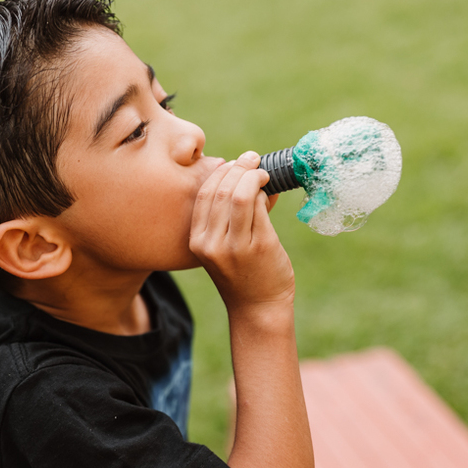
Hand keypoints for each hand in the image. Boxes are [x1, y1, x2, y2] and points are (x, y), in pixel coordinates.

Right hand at [190, 151, 293, 313]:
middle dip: (239, 168)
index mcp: (197, 241)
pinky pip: (260, 207)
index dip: (220, 173)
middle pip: (221, 191)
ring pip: (241, 195)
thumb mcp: (222, 247)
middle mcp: (212, 243)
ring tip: (263, 172)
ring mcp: (236, 246)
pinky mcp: (261, 246)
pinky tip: (270, 190)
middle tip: (253, 159)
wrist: (258, 307)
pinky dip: (265, 192)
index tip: (234, 163)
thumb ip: (227, 215)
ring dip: (254, 176)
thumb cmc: (242, 273)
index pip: (203, 195)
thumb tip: (247, 175)